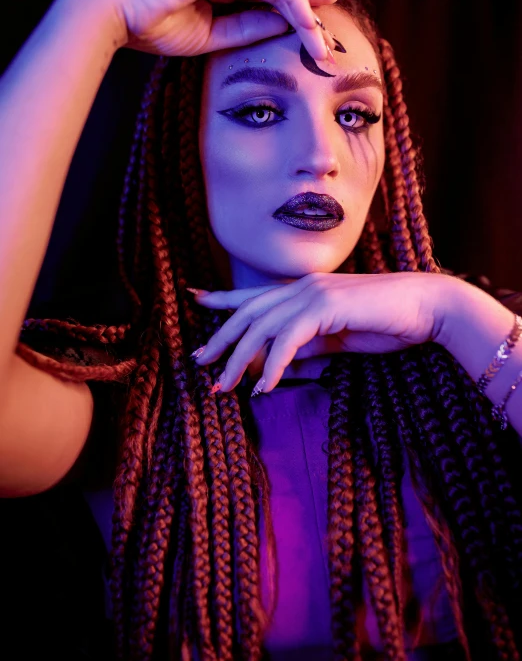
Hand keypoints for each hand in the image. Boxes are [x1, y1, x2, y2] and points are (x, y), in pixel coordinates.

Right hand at [74, 0, 340, 58]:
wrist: (118, 14)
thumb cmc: (153, 26)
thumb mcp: (212, 37)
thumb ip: (247, 29)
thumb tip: (284, 27)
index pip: (268, 0)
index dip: (296, 15)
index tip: (319, 36)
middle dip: (311, 14)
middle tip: (331, 42)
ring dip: (306, 14)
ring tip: (323, 42)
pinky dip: (293, 0)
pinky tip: (307, 22)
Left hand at [192, 271, 452, 392]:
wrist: (428, 309)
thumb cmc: (388, 323)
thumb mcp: (339, 340)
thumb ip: (309, 348)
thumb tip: (281, 366)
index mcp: (304, 291)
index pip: (254, 294)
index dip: (223, 297)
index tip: (196, 299)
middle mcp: (303, 287)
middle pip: (248, 313)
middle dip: (221, 339)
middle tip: (200, 364)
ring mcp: (313, 294)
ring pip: (261, 327)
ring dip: (240, 359)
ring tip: (224, 386)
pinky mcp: (326, 307)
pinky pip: (288, 339)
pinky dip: (273, 365)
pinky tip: (264, 388)